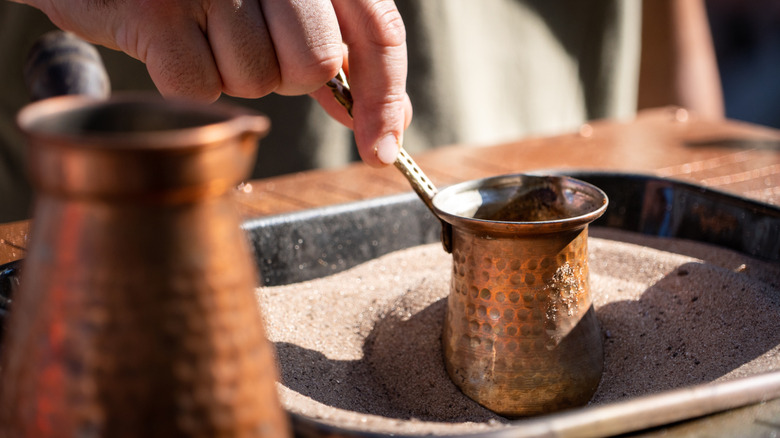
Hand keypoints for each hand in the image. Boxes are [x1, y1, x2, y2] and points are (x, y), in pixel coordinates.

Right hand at [16, 0, 411, 165]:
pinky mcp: (157, 10)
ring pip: (259, 81)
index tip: (381, 148)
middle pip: (316, 64)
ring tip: (201, 33)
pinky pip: (202, 90)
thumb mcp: (280, 8)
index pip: (377, 28)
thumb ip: (335, 50)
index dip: (383, 96)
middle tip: (247, 45)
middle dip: (286, 76)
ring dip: (232, 74)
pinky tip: (169, 42)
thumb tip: (387, 122)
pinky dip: (187, 83)